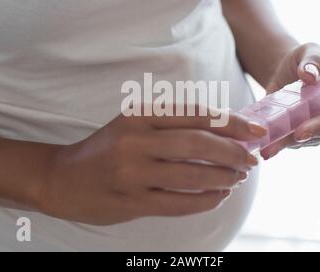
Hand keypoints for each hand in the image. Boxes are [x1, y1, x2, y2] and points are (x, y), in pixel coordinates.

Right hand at [39, 104, 266, 224]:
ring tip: (238, 178)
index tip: (256, 131)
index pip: (195, 114)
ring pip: (191, 176)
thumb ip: (172, 125)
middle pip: (197, 144)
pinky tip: (219, 197)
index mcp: (139, 115)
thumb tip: (224, 132)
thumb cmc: (107, 148)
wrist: (63, 177)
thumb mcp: (134, 125)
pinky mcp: (130, 201)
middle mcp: (134, 141)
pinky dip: (205, 201)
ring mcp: (131, 173)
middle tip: (251, 160)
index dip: (230, 122)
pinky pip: (178, 203)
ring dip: (223, 178)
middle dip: (232, 152)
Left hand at [261, 43, 319, 159]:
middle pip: (316, 137)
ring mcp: (312, 132)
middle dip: (293, 142)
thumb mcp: (309, 52)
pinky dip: (270, 142)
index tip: (301, 132)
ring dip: (278, 145)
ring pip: (296, 143)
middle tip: (272, 147)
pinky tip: (256, 143)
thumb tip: (310, 75)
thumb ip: (314, 61)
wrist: (285, 72)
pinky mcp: (294, 137)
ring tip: (261, 147)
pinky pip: (282, 142)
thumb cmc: (303, 60)